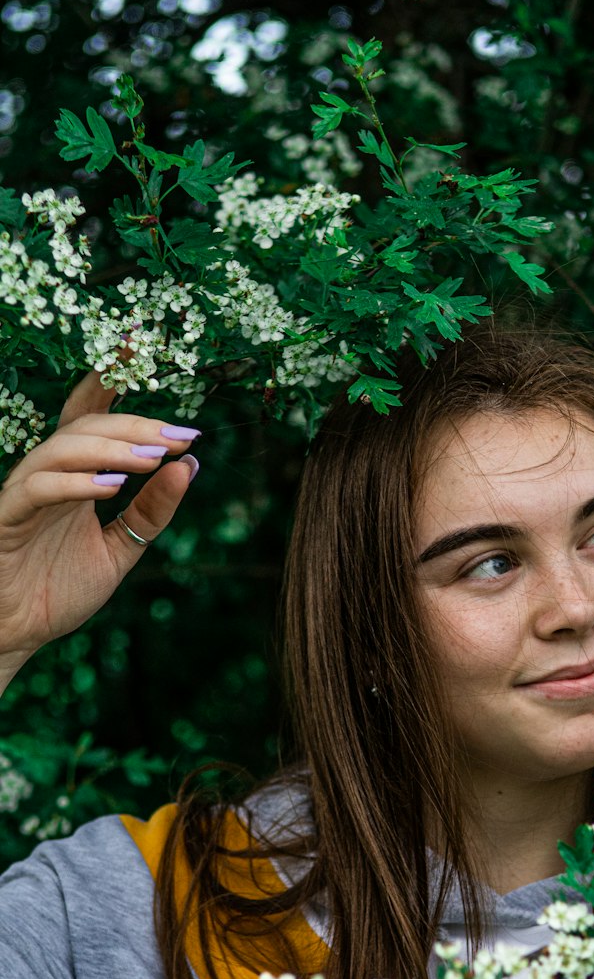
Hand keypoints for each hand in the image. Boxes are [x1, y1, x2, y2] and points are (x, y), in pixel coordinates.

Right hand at [0, 370, 199, 667]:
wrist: (16, 635)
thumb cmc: (58, 589)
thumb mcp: (121, 549)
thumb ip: (151, 511)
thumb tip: (190, 467)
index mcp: (75, 474)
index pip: (92, 413)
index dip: (111, 376)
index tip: (142, 344)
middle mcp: (47, 474)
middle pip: (85, 426)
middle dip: (135, 424)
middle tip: (180, 435)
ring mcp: (23, 493)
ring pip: (61, 449)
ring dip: (111, 449)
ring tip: (153, 457)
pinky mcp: (6, 518)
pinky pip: (36, 489)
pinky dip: (74, 484)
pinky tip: (111, 487)